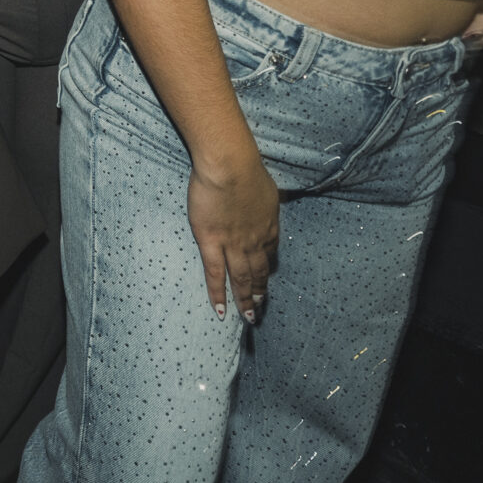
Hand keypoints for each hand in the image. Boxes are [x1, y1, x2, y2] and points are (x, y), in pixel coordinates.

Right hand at [187, 152, 280, 321]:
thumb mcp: (267, 187)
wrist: (229, 166)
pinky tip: (220, 310)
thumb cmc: (246, 167)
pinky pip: (215, 274)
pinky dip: (218, 294)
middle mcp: (255, 241)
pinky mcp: (211, 242)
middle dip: (260, 292)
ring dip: (245, 299)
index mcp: (268, 226)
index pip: (270, 254)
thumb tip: (264, 199)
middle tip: (260, 309)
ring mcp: (234, 244)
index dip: (268, 269)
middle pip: (260, 272)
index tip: (266, 278)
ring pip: (242, 279)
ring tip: (247, 317)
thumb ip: (264, 200)